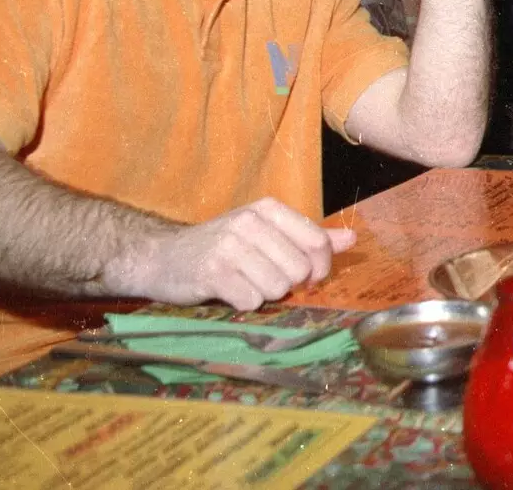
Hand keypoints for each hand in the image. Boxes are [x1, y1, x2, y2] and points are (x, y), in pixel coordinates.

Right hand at [129, 198, 355, 310]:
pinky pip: (251, 300)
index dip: (320, 269)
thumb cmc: (221, 247)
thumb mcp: (266, 233)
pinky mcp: (213, 272)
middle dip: (287, 284)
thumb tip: (351, 239)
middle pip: (299, 270)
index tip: (308, 280)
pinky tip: (228, 292)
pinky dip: (243, 303)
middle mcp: (250, 222)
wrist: (161, 257)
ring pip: (277, 288)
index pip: (318, 243)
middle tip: (263, 280)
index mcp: (269, 209)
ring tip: (244, 283)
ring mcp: (230, 246)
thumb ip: (309, 237)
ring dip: (264, 295)